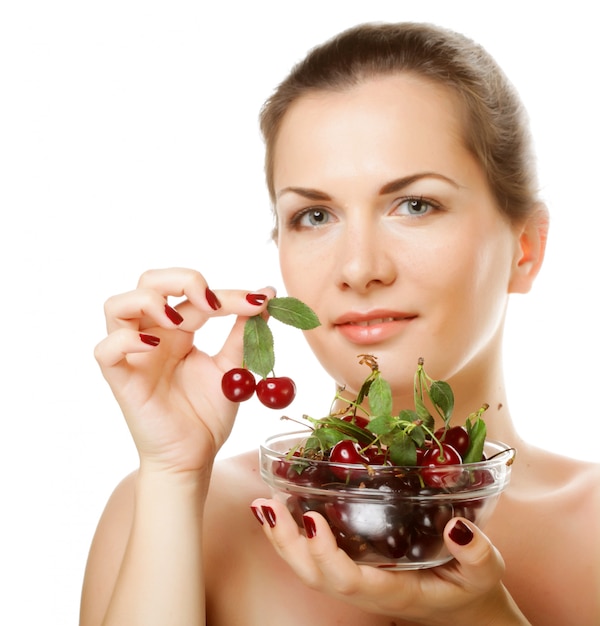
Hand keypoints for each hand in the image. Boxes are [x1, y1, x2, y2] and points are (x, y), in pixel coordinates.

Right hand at [94, 267, 273, 475]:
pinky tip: (155, 345)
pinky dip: (125, 340)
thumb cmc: (207, 415)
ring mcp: (133, 356)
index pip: (194, 295)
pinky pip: (105, 351)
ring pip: (116, 306)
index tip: (259, 301)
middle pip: (148, 282)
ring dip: (148, 301)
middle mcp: (153, 336)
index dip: (227, 294)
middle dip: (180, 280)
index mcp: (178, 331)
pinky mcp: (121, 380)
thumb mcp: (233, 368)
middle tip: (212, 302)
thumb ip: (244, 333)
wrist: (194, 458)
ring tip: (180, 321)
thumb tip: (268, 293)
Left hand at [251, 498, 528, 624]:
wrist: (459, 607)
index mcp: (393, 591)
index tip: (312, 520)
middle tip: (268, 506)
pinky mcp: (352, 568)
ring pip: (308, 569)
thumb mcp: (485, 572)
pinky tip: (280, 511)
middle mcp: (366, 589)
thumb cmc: (469, 588)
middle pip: (314, 575)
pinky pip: (313, 559)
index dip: (325, 554)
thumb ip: (476, 554)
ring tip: (263, 505)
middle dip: (288, 543)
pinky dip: (291, 537)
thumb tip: (458, 526)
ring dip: (282, 539)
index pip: (349, 580)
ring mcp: (355, 581)